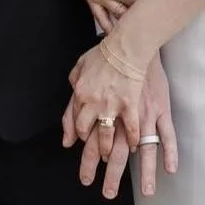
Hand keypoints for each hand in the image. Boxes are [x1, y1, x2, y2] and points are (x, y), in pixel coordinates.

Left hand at [62, 35, 147, 162]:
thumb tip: (72, 92)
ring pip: (106, 136)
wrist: (125, 46)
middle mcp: (93, 103)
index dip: (77, 132)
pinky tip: (132, 146)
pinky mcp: (130, 106)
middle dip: (88, 148)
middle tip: (92, 158)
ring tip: (108, 158)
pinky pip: (130, 129)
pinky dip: (131, 140)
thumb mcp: (81, 65)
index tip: (80, 142)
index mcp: (80, 93)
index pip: (74, 119)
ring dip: (106, 150)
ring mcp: (112, 106)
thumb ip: (74, 82)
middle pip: (86, 132)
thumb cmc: (103, 53)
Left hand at [74, 54, 177, 198]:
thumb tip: (67, 136)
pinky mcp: (157, 108)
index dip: (89, 158)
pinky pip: (165, 134)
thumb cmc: (103, 56)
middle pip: (112, 149)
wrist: (129, 41)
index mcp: (94, 106)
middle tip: (106, 193)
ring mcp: (139, 112)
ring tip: (147, 192)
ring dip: (144, 172)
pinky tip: (170, 169)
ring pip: (141, 148)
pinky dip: (168, 152)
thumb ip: (71, 107)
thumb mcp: (78, 76)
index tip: (88, 174)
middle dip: (109, 174)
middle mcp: (116, 113)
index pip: (90, 138)